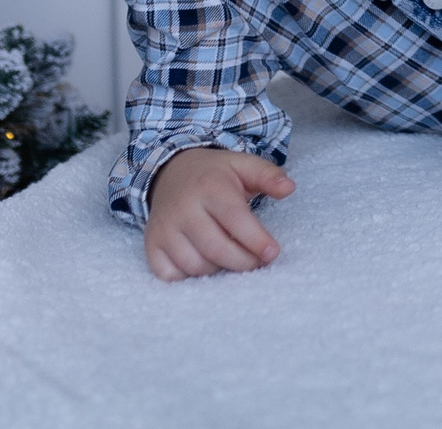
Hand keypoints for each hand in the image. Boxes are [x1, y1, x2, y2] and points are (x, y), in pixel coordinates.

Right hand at [144, 146, 293, 281]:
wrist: (170, 172)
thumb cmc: (214, 175)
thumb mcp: (243, 165)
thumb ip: (268, 175)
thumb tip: (289, 188)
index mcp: (209, 186)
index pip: (234, 219)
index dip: (255, 240)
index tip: (272, 253)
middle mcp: (183, 208)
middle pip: (216, 248)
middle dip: (243, 262)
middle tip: (257, 262)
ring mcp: (164, 228)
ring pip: (195, 265)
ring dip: (219, 269)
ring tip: (232, 257)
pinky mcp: (151, 244)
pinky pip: (170, 274)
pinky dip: (189, 276)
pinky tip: (204, 264)